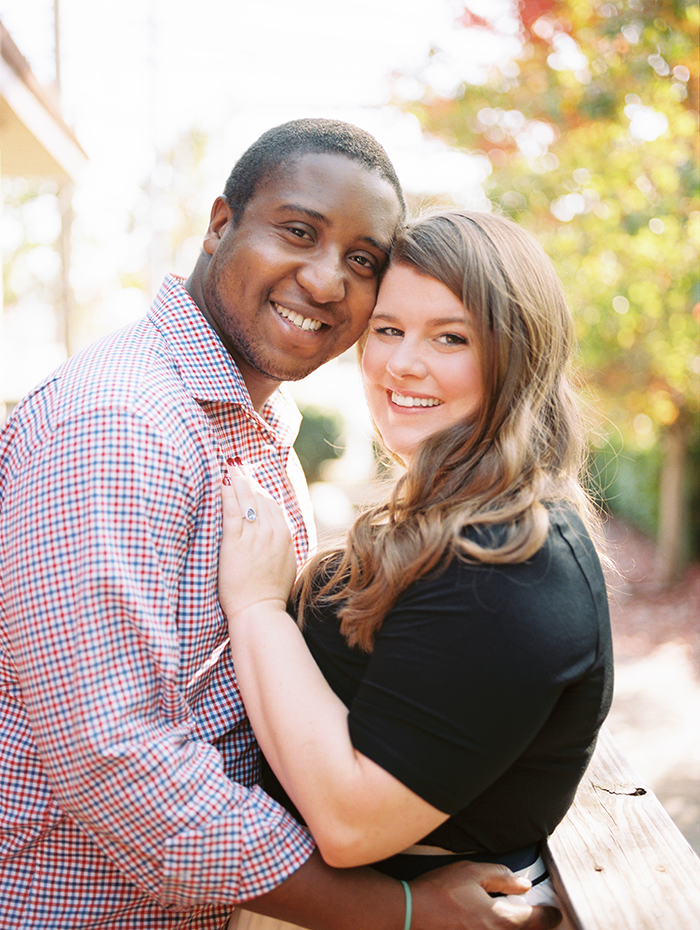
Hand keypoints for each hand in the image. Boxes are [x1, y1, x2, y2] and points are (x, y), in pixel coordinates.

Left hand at [218, 467, 296, 618]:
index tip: (250, 480)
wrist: (260, 611)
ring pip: (247, 499)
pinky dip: (227, 494)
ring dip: (238, 480)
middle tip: (237, 466)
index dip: (260, 490)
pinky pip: (232, 511)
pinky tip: (221, 482)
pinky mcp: (235, 542)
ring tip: (229, 467)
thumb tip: (281, 537)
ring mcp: (255, 536)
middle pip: (260, 497)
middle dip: (248, 480)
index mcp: (286, 535)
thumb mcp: (287, 565)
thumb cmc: (270, 594)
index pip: (272, 504)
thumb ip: (284, 546)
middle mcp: (272, 531)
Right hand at [410, 861, 561, 929]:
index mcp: (502, 920)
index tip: (553, 911)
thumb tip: (524, 886)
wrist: (409, 914)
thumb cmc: (439, 891)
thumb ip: (502, 877)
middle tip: (530, 914)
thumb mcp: (471, 872)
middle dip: (532, 924)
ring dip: (513, 928)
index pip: (540, 921)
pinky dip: (495, 929)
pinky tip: (485, 921)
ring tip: (505, 916)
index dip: (550, 914)